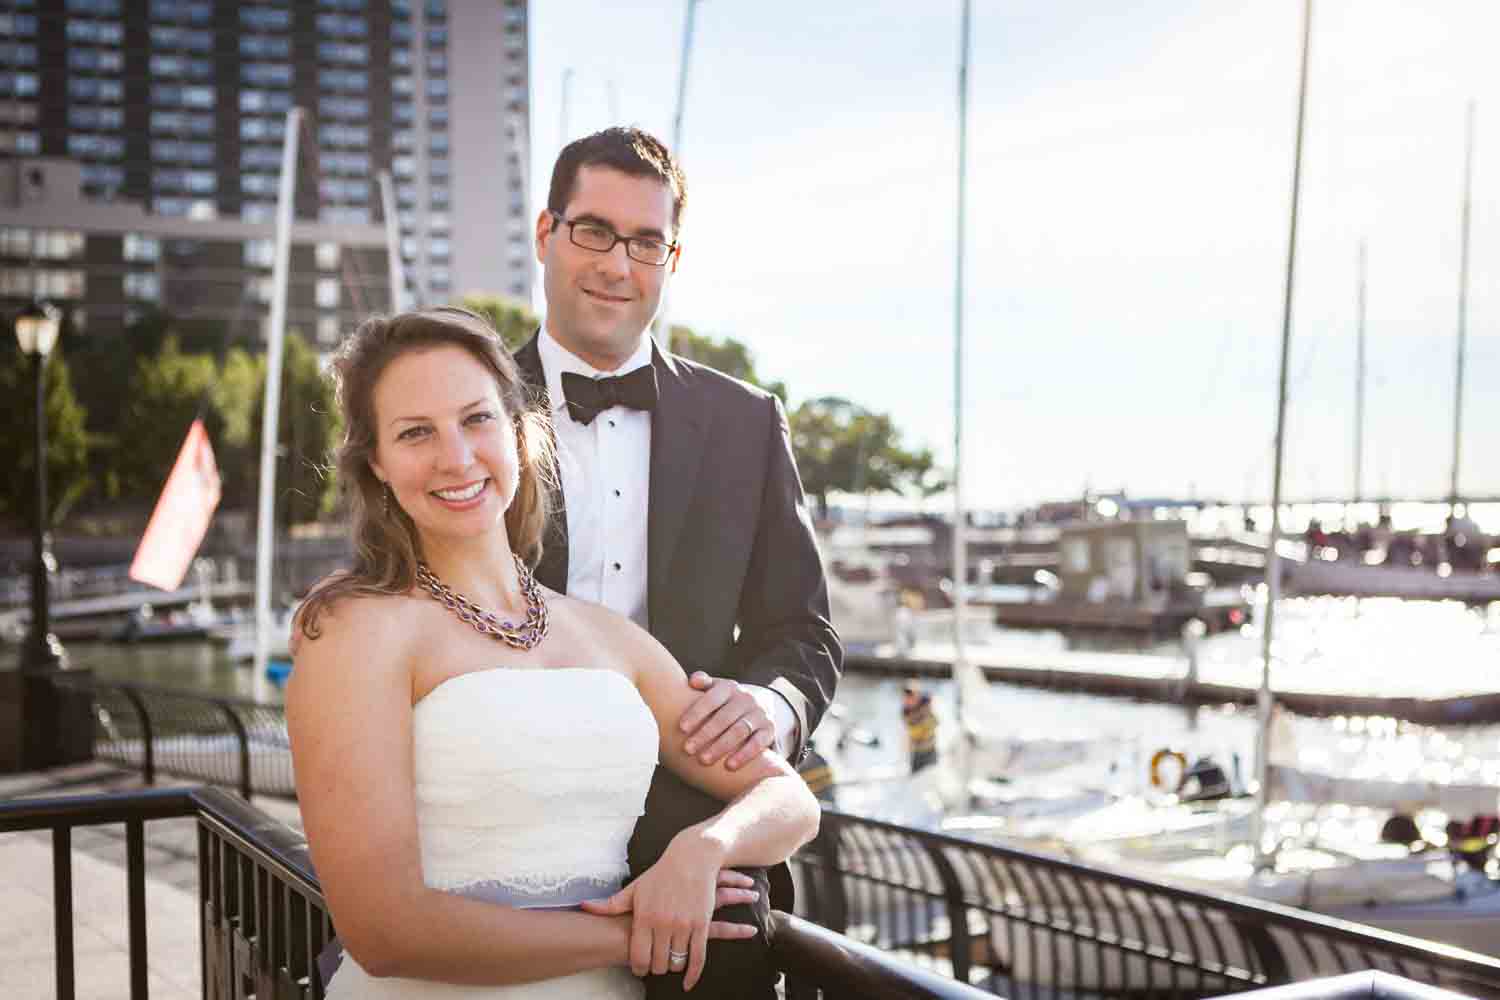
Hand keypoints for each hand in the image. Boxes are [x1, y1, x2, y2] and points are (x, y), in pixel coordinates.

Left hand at [581, 867, 758, 989]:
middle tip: (655, 962)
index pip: (638, 957)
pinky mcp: (701, 925)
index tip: (639, 968)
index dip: (638, 968)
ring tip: (669, 960)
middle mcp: (664, 923)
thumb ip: (610, 904)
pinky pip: (698, 958)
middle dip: (655, 967)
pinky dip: (693, 975)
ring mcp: (684, 925)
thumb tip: (584, 906)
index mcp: (644, 916)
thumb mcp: (634, 888)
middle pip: (658, 964)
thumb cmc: (662, 873)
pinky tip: (687, 982)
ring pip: (676, 962)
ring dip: (672, 966)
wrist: (692, 858)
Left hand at [678, 672, 774, 769]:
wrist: (757, 707)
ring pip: (739, 731)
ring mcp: (759, 714)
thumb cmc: (723, 702)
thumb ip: (703, 683)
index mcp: (729, 687)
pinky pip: (758, 743)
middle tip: (688, 749)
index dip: (697, 712)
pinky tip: (729, 766)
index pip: (712, 699)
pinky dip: (744, 755)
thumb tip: (693, 681)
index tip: (681, 728)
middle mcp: (746, 699)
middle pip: (724, 717)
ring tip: (703, 760)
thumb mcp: (715, 689)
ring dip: (721, 746)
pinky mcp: (769, 730)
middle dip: (705, 734)